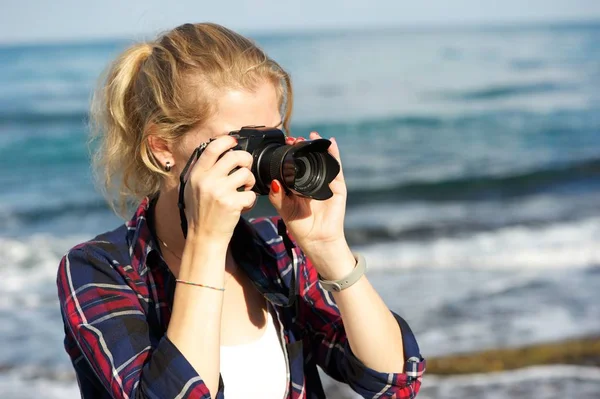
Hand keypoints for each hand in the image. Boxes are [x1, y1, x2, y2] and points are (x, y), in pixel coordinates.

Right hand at [184, 135, 256, 242]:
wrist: (204, 237)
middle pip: (234, 156)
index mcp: (196, 174)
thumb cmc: (200, 213)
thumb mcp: (193, 189)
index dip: (226, 140)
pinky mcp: (232, 203)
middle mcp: (206, 180)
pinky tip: (244, 204)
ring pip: (245, 174)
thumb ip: (203, 171)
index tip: (234, 141)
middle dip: (245, 159)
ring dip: (249, 180)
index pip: (212, 148)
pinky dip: (251, 199)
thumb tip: (218, 152)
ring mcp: (219, 191)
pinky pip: (250, 193)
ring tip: (244, 189)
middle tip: (246, 166)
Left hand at [269, 132, 348, 257]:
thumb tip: (273, 181)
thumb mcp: (284, 209)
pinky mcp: (338, 187)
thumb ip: (277, 196)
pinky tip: (330, 143)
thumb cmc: (301, 227)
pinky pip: (336, 168)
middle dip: (303, 147)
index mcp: (299, 186)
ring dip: (317, 146)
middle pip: (309, 159)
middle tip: (294, 138)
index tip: (284, 144)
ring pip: (322, 160)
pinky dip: (334, 154)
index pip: (295, 165)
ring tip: (311, 136)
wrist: (317, 240)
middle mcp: (313, 182)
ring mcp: (326, 184)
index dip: (290, 154)